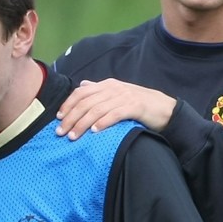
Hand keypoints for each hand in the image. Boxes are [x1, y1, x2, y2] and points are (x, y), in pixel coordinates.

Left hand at [56, 78, 176, 138]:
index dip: (68, 105)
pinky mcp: (135, 107)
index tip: (58, 118)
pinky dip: (103, 122)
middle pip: (86, 103)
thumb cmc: (137, 104)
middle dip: (71, 118)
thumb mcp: (117, 93)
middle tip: (61, 132)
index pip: (81, 92)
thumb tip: (82, 85)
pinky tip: (95, 132)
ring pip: (97, 110)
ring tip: (73, 136)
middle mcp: (114, 89)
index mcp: (107, 85)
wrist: (164, 108)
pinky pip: (115, 114)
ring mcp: (124, 97)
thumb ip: (99, 90)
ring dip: (82, 124)